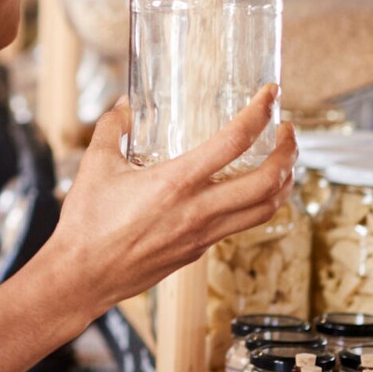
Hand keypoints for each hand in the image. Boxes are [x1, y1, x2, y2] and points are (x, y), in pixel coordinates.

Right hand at [40, 84, 295, 322]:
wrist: (83, 276)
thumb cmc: (87, 223)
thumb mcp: (95, 165)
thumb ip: (112, 128)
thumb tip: (123, 105)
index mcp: (176, 182)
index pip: (234, 142)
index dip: (259, 113)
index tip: (270, 95)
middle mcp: (198, 210)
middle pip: (267, 181)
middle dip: (288, 152)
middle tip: (289, 131)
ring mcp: (203, 234)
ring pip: (265, 210)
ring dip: (282, 182)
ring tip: (282, 162)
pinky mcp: (198, 251)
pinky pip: (241, 225)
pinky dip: (258, 205)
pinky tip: (248, 192)